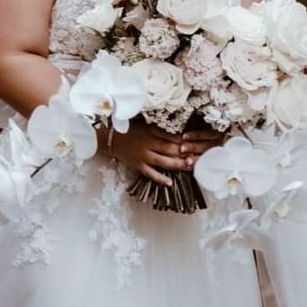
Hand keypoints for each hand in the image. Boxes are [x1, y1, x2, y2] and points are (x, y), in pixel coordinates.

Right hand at [106, 123, 223, 186]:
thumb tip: (176, 131)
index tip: (196, 142)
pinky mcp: (137, 165)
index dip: (184, 140)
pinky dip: (160, 178)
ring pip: (163, 162)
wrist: (108, 137)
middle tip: (198, 156)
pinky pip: (150, 173)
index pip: (171, 136)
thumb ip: (158, 127)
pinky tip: (170, 183)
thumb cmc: (127, 128)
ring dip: (177, 165)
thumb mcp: (143, 123)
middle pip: (170, 149)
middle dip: (185, 153)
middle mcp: (148, 143)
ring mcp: (143, 155)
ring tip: (189, 166)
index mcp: (150, 131)